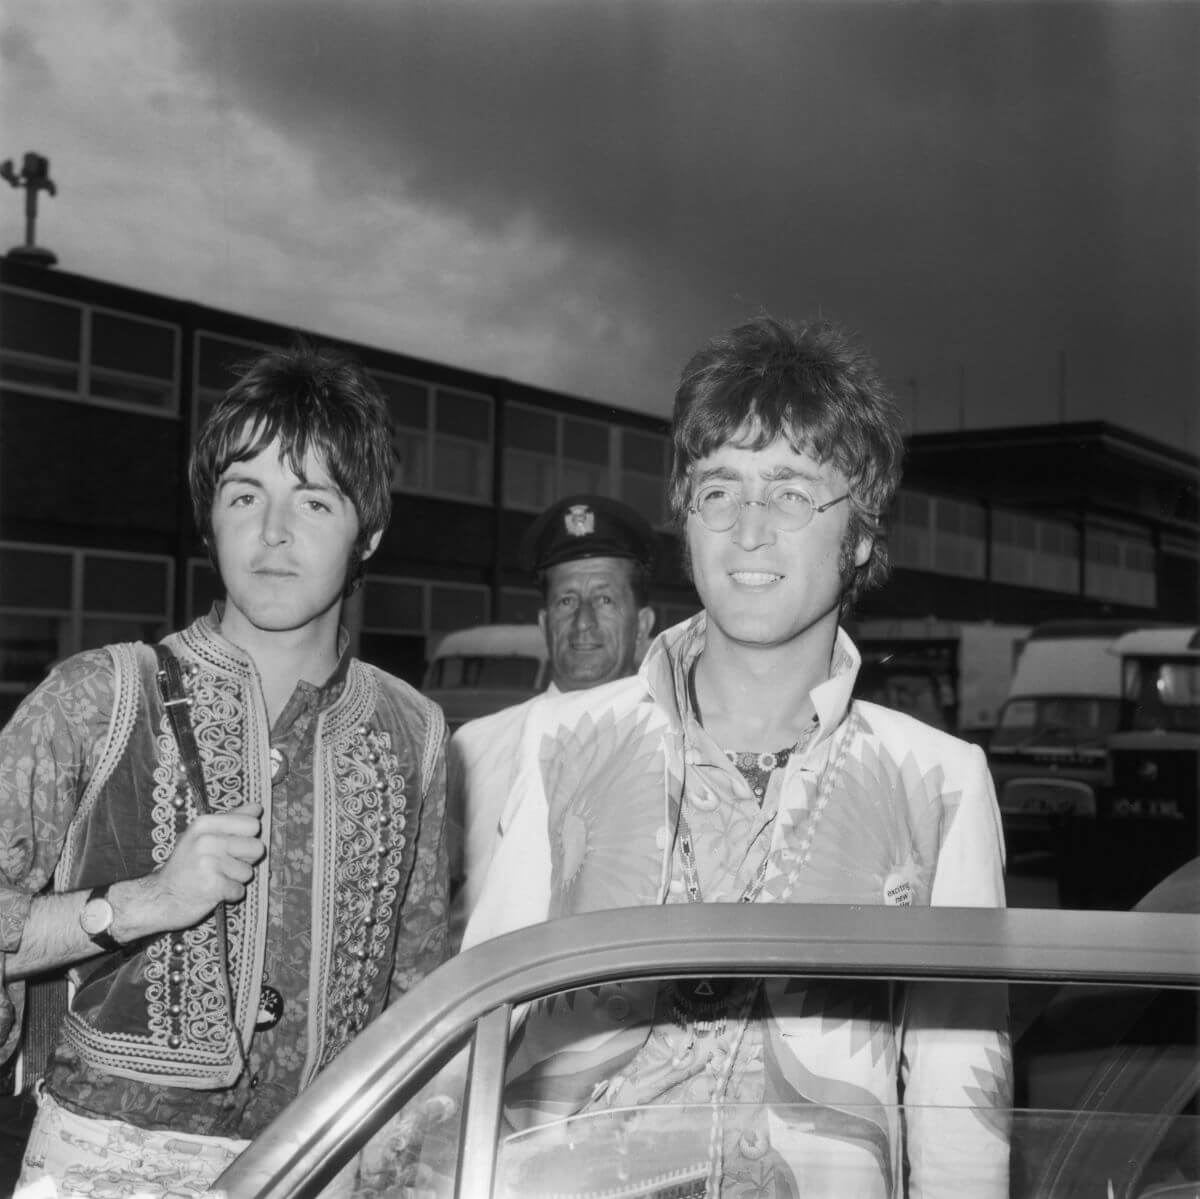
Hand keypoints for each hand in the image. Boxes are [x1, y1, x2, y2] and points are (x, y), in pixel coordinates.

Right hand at [114, 803, 266, 938]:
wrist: (159, 897)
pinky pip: (240, 890)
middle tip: (223, 865)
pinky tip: (213, 890)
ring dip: (235, 879)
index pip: (252, 824)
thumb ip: (232, 819)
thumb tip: (257, 807)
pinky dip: (230, 895)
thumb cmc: (186, 865)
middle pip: (257, 847)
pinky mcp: (212, 886)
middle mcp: (206, 840)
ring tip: (215, 878)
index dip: (247, 837)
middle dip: (245, 860)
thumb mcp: (202, 835)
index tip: (229, 845)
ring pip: (248, 872)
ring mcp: (208, 863)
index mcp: (205, 823)